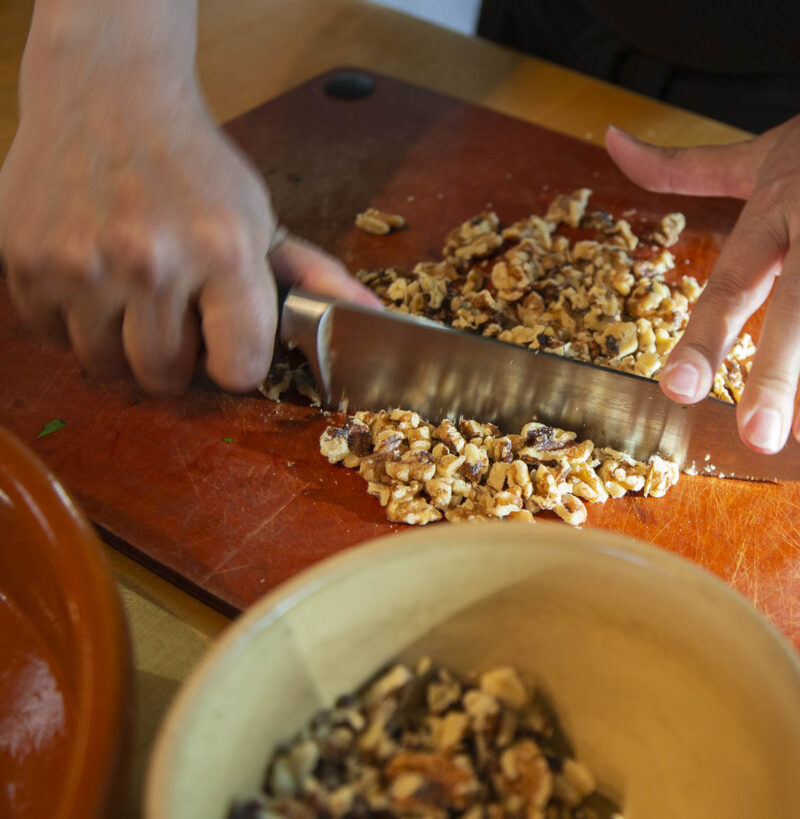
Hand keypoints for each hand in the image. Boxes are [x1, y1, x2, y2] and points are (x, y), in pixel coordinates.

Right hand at [0, 3, 378, 394]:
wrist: (108, 95)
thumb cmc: (196, 166)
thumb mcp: (261, 217)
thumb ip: (312, 277)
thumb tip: (370, 317)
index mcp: (223, 253)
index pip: (238, 369)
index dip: (235, 363)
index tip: (227, 345)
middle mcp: (152, 262)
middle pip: (164, 376)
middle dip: (176, 357)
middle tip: (176, 314)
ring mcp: (81, 264)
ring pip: (105, 364)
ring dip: (121, 342)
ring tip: (133, 294)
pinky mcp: (26, 261)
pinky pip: (52, 337)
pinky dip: (71, 321)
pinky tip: (92, 278)